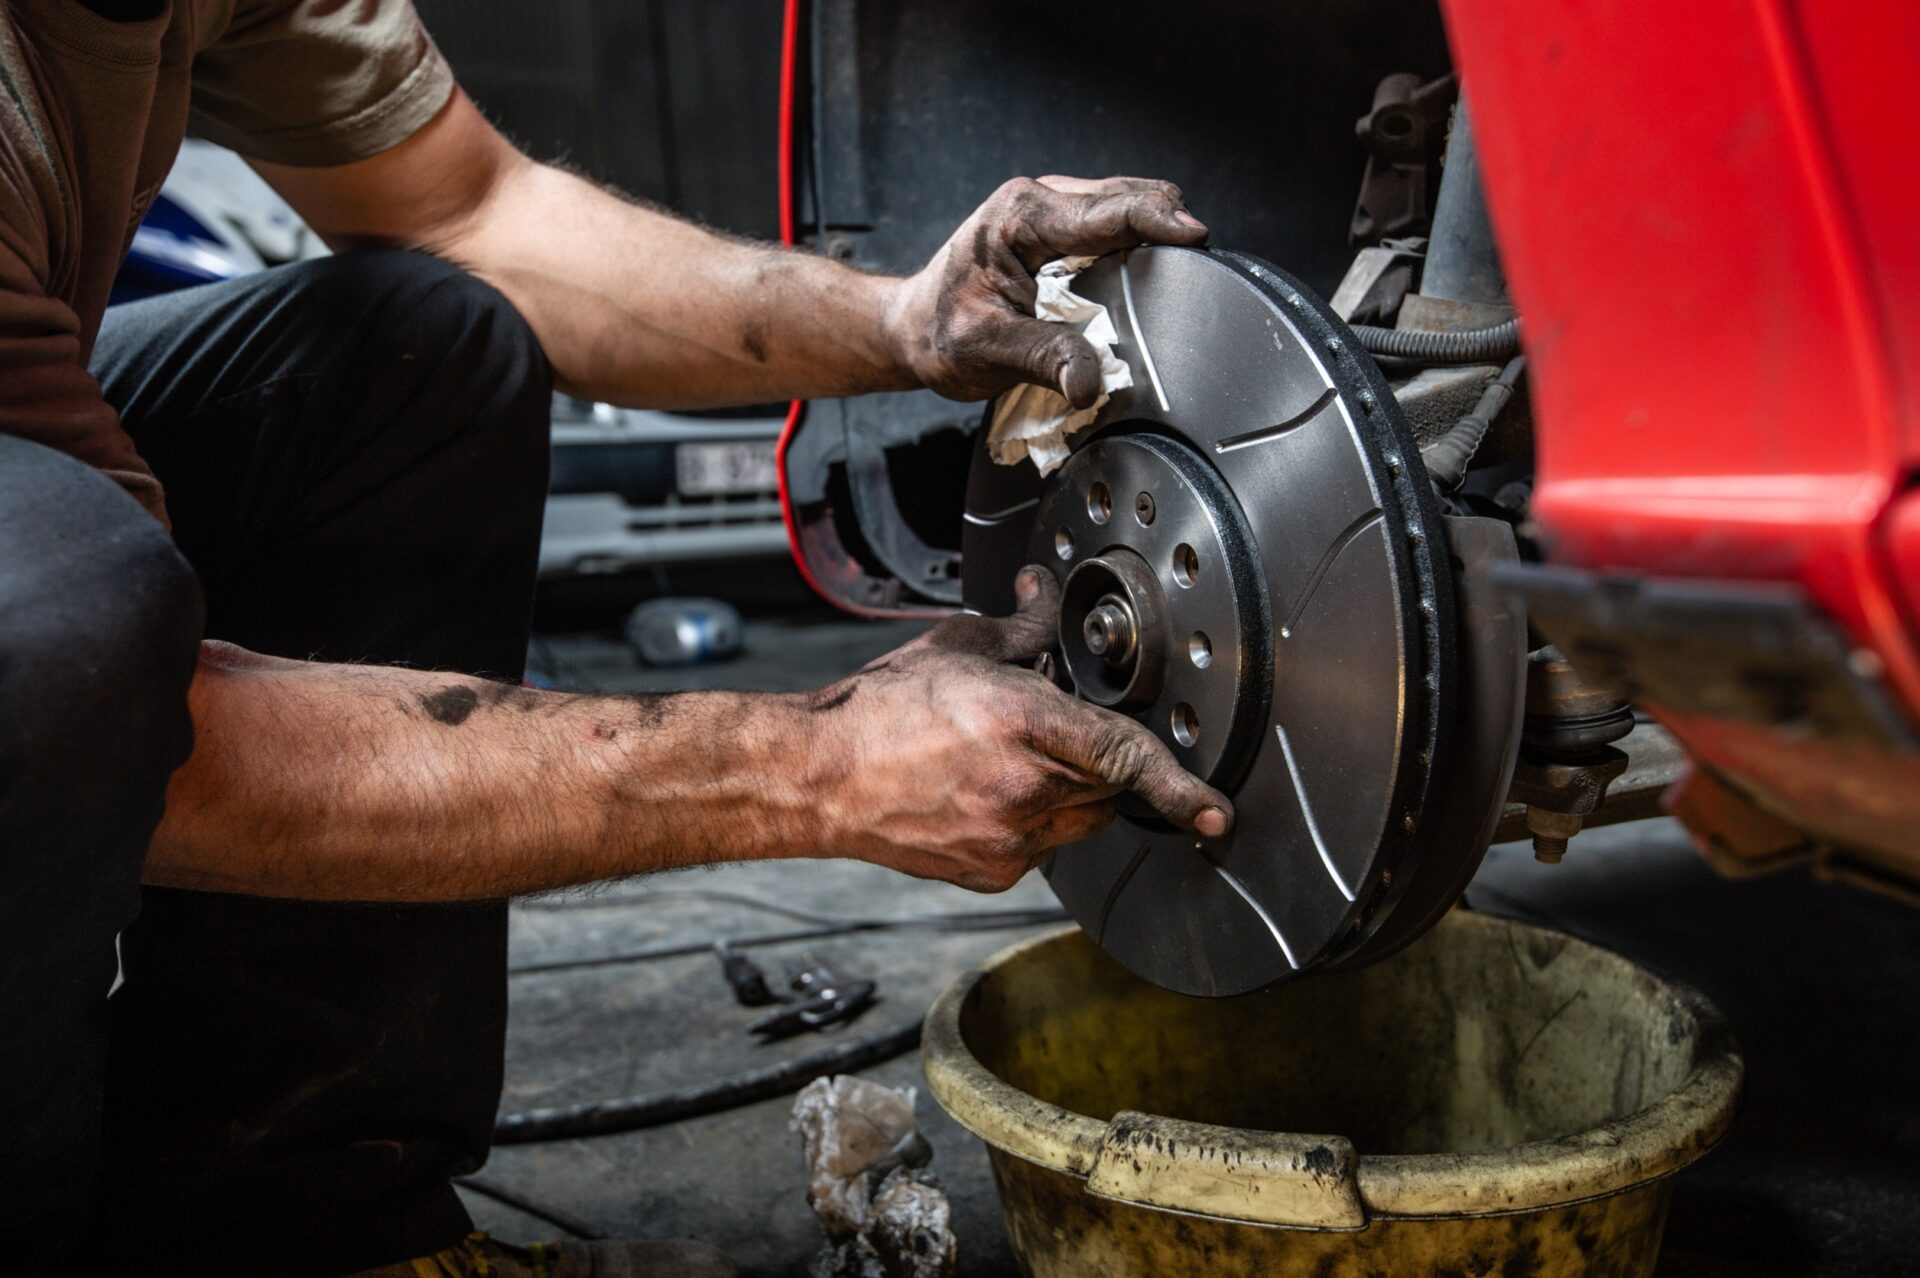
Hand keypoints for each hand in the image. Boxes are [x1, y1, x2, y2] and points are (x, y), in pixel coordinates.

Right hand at [806, 567, 1231, 891]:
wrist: (823, 777)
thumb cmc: (880, 712)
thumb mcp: (960, 648)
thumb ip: (1022, 626)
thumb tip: (1045, 593)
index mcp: (1024, 724)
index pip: (1124, 753)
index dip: (1180, 786)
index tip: (1216, 811)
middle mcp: (1025, 788)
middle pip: (1109, 782)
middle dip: (1095, 754)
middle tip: (1041, 729)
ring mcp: (1011, 838)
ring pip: (1084, 818)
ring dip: (1071, 789)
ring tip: (1007, 760)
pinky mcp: (995, 872)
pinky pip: (1047, 846)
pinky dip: (1036, 820)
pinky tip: (986, 793)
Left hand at [886, 176, 1207, 407]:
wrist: (913, 329)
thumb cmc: (939, 333)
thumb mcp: (985, 350)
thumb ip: (1042, 359)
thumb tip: (1089, 380)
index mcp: (1021, 216)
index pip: (1107, 210)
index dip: (1158, 222)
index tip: (1195, 237)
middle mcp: (1041, 200)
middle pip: (1130, 198)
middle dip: (1167, 228)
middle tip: (1194, 272)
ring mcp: (1055, 210)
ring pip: (1129, 206)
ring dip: (1155, 237)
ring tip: (1174, 277)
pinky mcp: (1066, 228)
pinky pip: (1118, 226)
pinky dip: (1140, 247)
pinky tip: (1145, 278)